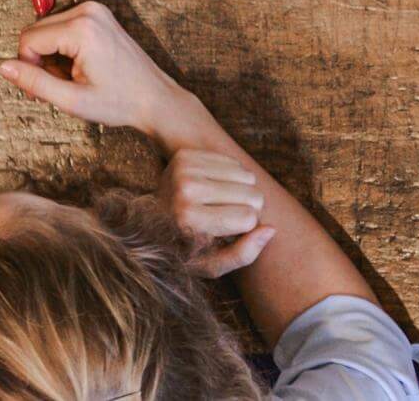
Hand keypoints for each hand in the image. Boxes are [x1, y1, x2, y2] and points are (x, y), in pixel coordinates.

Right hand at [0, 1, 212, 140]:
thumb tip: (4, 67)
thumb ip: (33, 82)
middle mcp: (88, 11)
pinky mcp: (98, 15)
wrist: (155, 99)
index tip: (42, 90)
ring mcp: (95, 11)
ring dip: (52, 57)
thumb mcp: (71, 99)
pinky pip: (63, 29)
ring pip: (48, 31)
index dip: (27, 67)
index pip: (28, 39)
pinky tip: (81, 68)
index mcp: (82, 28)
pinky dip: (64, 50)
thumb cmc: (121, 101)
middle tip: (60, 86)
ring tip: (74, 78)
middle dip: (40, 61)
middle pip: (36, 32)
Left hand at [163, 149, 275, 277]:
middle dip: (249, 209)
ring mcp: (184, 169)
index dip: (247, 228)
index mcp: (189, 221)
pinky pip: (235, 163)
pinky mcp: (186, 154)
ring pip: (248, 176)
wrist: (147, 221)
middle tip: (227, 218)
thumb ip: (243, 254)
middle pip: (252, 195)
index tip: (230, 234)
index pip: (249, 218)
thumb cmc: (184, 247)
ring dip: (242, 192)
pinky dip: (232, 178)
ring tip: (220, 205)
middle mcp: (185, 190)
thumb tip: (271, 229)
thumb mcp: (210, 264)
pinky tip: (214, 190)